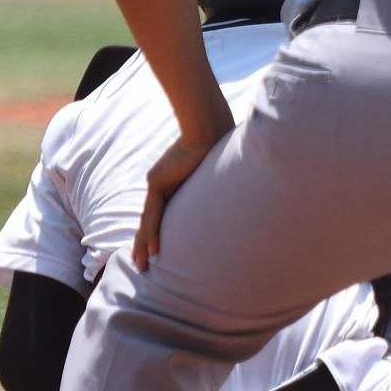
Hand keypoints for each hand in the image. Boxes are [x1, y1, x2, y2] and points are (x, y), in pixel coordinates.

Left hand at [132, 92, 233, 269]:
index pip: (163, 210)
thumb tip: (247, 179)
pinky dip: (152, 233)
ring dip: (144, 244)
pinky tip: (153, 251)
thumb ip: (222, 179)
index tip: (158, 248)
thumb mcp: (219, 167)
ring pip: (148, 220)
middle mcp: (163, 183)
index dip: (158, 229)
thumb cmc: (219, 142)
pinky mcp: (158, 184)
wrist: (206, 126)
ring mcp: (158, 183)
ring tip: (142, 264)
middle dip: (146, 243)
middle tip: (142, 264)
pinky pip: (154, 215)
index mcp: (174, 181)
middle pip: (151, 219)